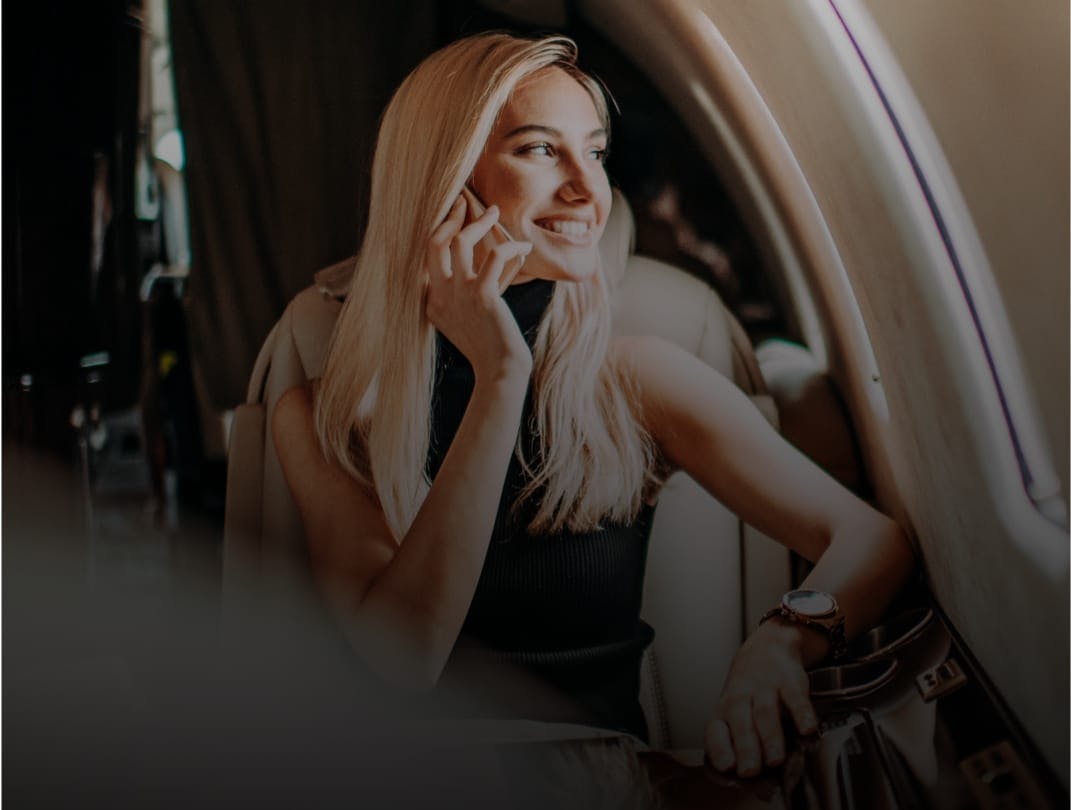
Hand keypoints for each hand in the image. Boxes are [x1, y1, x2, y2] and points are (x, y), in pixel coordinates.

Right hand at [424, 196, 534, 382]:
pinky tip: (525, 249)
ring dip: (478, 224)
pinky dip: (512, 248)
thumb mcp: (474, 316)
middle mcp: (440, 296)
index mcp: (434, 302)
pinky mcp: (481, 295)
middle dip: (449, 218)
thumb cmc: (492, 347)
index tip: (458, 218)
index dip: (445, 234)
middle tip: (464, 201)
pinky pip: (495, 257)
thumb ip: (479, 286)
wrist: (499, 371)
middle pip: (433, 244)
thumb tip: (501, 254)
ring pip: (459, 243)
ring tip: (495, 213)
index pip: (431, 259)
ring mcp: (457, 294)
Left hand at [704, 619, 818, 777]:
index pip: (716, 732)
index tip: (726, 768)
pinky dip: (803, 714)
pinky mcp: (789, 681)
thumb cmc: (751, 693)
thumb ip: (753, 755)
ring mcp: (764, 688)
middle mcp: (740, 700)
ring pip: (765, 713)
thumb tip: (763, 793)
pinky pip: (796, 698)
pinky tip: (808, 731)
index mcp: (724, 713)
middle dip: (745, 749)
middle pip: (741, 724)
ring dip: (771, 737)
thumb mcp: (742, 719)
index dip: (719, 750)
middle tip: (750, 772)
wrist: (768, 647)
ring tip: (776, 759)